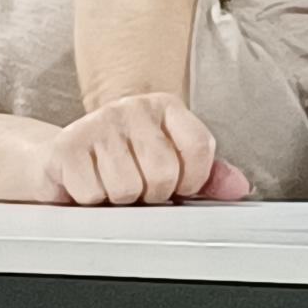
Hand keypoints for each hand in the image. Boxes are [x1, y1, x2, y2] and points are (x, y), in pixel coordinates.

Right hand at [12, 94, 250, 205]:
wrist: (68, 151)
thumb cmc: (126, 158)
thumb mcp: (173, 161)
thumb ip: (209, 175)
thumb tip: (239, 188)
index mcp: (166, 107)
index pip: (198, 147)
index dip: (193, 180)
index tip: (180, 186)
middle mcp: (132, 108)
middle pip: (163, 174)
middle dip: (153, 194)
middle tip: (139, 186)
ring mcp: (98, 123)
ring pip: (127, 189)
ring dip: (120, 200)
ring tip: (113, 184)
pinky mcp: (68, 146)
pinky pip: (92, 194)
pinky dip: (91, 200)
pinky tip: (90, 184)